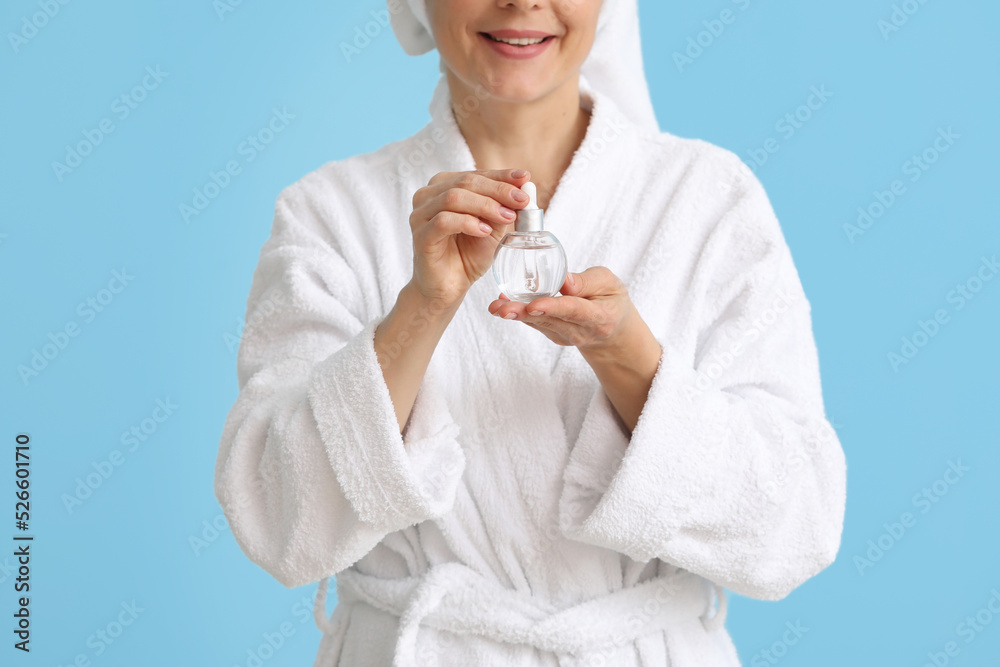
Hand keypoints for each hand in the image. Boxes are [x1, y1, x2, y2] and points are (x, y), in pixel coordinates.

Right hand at [409, 168, 531, 307]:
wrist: (449, 287)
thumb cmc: (467, 255)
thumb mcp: (493, 227)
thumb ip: (504, 207)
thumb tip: (525, 186)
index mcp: (443, 187)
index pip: (475, 174)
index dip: (501, 175)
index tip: (525, 177)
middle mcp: (428, 196)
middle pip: (465, 182)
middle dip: (497, 190)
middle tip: (521, 200)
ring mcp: (420, 215)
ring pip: (453, 198)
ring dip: (485, 205)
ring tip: (506, 217)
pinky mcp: (420, 236)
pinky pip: (443, 221)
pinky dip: (468, 223)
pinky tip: (484, 231)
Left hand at [487, 266, 638, 354]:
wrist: (612, 330)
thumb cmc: (611, 300)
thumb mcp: (608, 283)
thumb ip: (587, 282)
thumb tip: (563, 280)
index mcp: (599, 317)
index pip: (573, 311)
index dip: (553, 308)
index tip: (533, 305)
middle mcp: (580, 331)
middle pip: (549, 321)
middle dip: (523, 313)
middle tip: (502, 308)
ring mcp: (565, 336)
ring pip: (538, 324)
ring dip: (515, 314)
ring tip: (496, 306)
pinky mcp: (553, 335)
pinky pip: (535, 323)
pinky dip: (519, 313)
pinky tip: (504, 304)